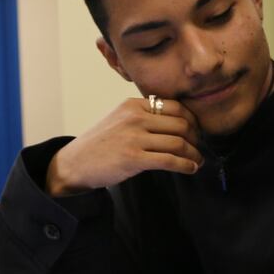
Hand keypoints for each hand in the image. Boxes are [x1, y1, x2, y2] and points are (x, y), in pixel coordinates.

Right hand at [47, 97, 202, 194]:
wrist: (74, 164)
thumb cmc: (100, 145)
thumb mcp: (120, 119)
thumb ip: (143, 116)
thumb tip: (177, 122)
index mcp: (133, 105)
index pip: (175, 106)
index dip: (192, 119)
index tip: (197, 131)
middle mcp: (135, 117)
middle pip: (181, 123)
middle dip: (196, 137)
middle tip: (199, 147)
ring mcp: (134, 137)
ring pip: (178, 142)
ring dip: (194, 154)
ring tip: (198, 161)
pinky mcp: (133, 158)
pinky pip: (169, 160)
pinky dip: (185, 165)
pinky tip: (191, 169)